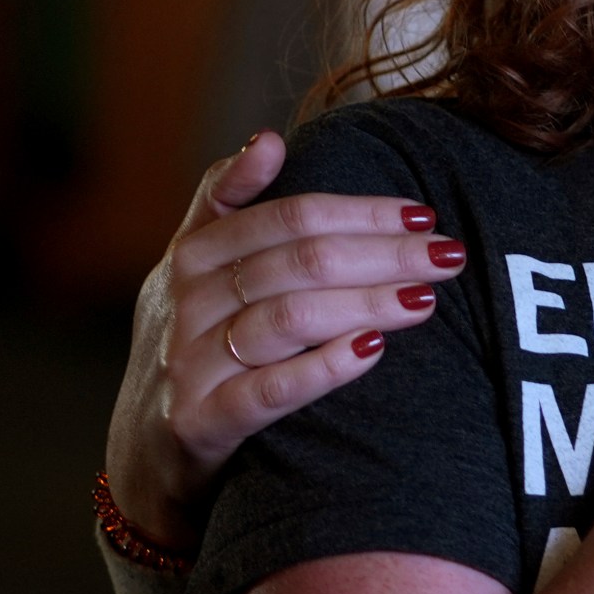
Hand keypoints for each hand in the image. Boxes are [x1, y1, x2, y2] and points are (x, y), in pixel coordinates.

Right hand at [103, 132, 462, 548]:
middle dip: (382, 254)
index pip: (287, 218)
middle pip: (297, 263)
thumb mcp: (194, 272)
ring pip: (287, 319)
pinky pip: (267, 391)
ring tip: (425, 299)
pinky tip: (373, 350)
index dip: (360, 212)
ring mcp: (187, 365)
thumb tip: (267, 137)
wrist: (145, 456)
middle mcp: (185, 303)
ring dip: (365, 303)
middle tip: (448, 255)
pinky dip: (322, 367)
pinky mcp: (197, 426)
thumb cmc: (195, 347)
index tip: (423, 213)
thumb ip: (225, 203)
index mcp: (192, 255)